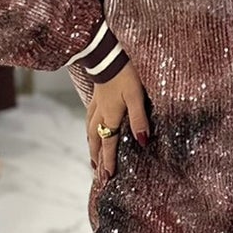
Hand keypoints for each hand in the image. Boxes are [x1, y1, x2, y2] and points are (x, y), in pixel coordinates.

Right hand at [87, 63, 150, 184]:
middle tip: (97, 173)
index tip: (107, 177)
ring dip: (91, 146)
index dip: (109, 161)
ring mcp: (96, 104)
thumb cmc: (126, 74)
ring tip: (92, 157)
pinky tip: (91, 129)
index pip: (109, 144)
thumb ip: (139, 119)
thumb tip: (142, 141)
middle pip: (96, 141)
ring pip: (90, 131)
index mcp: (110, 116)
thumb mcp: (136, 97)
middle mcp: (100, 114)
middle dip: (97, 158)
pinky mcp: (96, 96)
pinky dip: (90, 130)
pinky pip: (89, 119)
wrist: (108, 55)